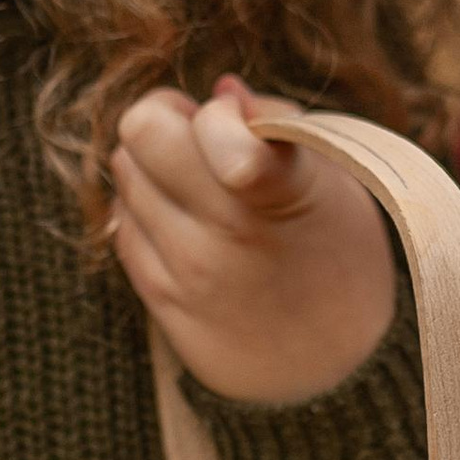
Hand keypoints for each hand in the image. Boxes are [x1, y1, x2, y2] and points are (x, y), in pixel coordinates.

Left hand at [111, 76, 395, 402]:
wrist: (334, 366)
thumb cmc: (337, 249)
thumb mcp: (332, 175)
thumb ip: (274, 122)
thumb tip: (220, 93)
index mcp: (282, 192)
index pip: (209, 124)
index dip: (217, 112)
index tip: (239, 126)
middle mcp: (227, 233)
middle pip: (140, 131)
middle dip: (166, 122)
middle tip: (198, 142)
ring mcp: (188, 270)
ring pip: (123, 175)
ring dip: (154, 170)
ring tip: (202, 193)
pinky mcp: (161, 300)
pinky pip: (122, 227)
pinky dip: (147, 215)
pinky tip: (188, 228)